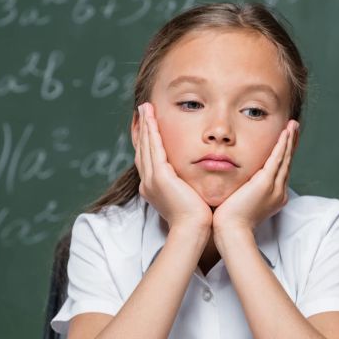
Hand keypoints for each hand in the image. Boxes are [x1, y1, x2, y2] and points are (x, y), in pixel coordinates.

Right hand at [134, 102, 212, 231]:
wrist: (193, 230)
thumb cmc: (196, 218)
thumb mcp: (188, 196)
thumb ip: (186, 184)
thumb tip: (192, 177)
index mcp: (153, 188)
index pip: (147, 158)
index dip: (147, 140)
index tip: (149, 125)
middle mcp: (148, 183)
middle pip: (143, 149)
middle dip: (143, 128)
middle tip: (143, 110)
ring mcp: (152, 180)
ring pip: (146, 146)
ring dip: (145, 125)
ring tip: (145, 109)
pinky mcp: (160, 177)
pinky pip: (154, 149)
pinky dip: (152, 132)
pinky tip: (152, 119)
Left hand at [212, 120, 298, 235]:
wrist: (231, 231)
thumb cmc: (230, 221)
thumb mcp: (239, 202)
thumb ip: (243, 190)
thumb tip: (237, 183)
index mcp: (273, 196)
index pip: (281, 170)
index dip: (284, 154)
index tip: (285, 140)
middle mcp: (278, 191)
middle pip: (287, 162)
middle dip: (291, 143)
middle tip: (294, 127)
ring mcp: (274, 188)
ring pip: (285, 159)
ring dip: (289, 140)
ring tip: (292, 125)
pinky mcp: (265, 184)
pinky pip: (277, 159)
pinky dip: (282, 145)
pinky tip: (285, 133)